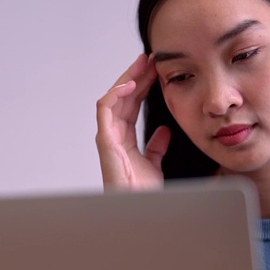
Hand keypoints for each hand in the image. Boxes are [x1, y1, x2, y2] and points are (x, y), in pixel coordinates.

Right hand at [95, 54, 170, 189]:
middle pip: (122, 97)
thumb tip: (164, 131)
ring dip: (128, 79)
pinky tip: (131, 83)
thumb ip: (156, 147)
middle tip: (151, 59)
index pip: (132, 104)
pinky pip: (105, 110)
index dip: (143, 86)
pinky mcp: (105, 140)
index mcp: (124, 139)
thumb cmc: (141, 193)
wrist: (138, 209)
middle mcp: (114, 135)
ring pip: (114, 98)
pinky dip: (116, 94)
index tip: (157, 71)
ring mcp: (108, 136)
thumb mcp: (154, 164)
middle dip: (136, 76)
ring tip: (143, 64)